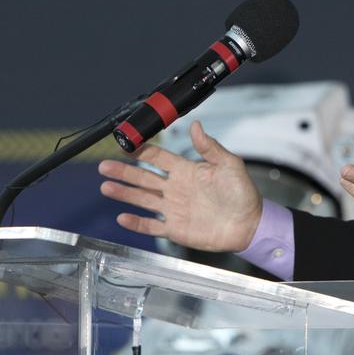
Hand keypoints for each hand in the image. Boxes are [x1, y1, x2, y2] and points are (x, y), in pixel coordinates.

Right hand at [97, 120, 262, 252]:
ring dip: (124, 193)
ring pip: (142, 199)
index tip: (127, 145)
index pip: (158, 159)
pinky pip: (151, 225)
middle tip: (104, 166)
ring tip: (106, 186)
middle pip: (143, 178)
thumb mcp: (228, 164)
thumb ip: (210, 147)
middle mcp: (176, 188)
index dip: (142, 152)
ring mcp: (173, 209)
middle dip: (124, 171)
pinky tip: (122, 217)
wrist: (249, 223)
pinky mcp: (176, 228)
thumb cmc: (242, 193)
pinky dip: (137, 222)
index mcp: (186, 170)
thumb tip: (196, 125)